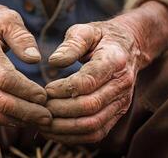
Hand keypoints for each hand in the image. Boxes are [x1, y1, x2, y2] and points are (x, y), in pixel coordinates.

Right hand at [0, 0, 51, 125]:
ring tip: (42, 120)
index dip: (26, 90)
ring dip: (20, 120)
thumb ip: (21, 36)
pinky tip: (26, 119)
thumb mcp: (5, 17)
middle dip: (27, 112)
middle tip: (49, 116)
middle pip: (0, 100)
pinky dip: (8, 120)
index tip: (45, 95)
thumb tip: (35, 59)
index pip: (4, 78)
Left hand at [39, 1, 167, 142]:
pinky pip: (96, 133)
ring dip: (64, 128)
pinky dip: (74, 137)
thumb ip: (71, 44)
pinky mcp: (117, 114)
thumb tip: (54, 62)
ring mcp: (122, 102)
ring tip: (42, 122)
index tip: (45, 89)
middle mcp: (122, 84)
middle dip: (60, 110)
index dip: (63, 89)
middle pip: (90, 106)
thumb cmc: (101, 38)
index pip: (88, 81)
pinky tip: (54, 131)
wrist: (128, 47)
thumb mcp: (86, 30)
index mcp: (115, 60)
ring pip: (93, 124)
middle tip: (39, 107)